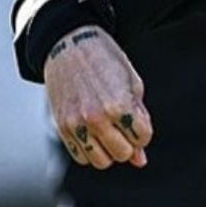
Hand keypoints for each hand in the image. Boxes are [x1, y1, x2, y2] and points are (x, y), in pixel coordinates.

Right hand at [43, 25, 153, 168]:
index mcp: (119, 104)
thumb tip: (140, 161)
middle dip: (128, 141)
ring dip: (109, 150)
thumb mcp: (132, 84)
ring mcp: (77, 124)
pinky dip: (90, 150)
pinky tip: (94, 132)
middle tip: (122, 123)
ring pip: (101, 161)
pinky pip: (81, 157)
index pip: (142, 138)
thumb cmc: (107, 61)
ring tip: (109, 130)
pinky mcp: (62, 127)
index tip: (136, 115)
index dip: (143, 129)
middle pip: (123, 153)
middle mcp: (97, 118)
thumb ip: (140, 121)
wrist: (71, 45)